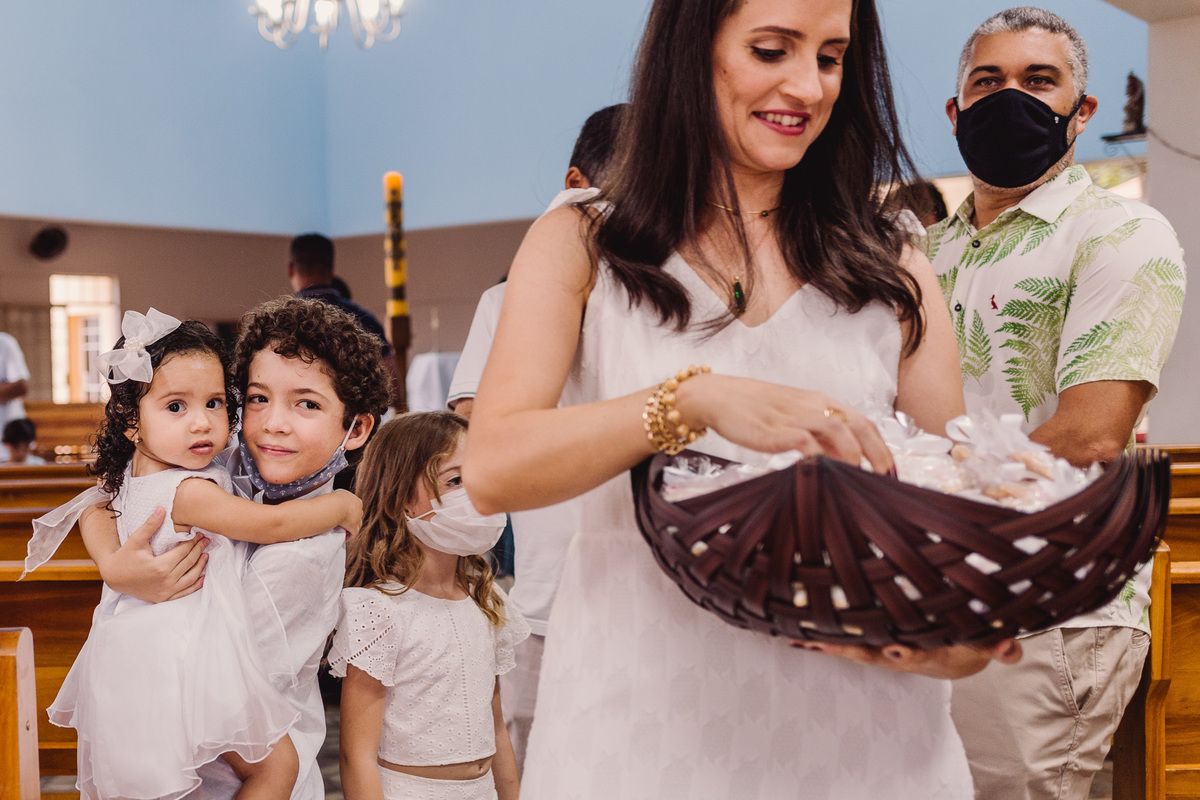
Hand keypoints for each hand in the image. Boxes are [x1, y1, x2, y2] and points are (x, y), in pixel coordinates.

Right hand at [82, 504, 208, 602]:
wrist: (113, 577)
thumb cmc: (124, 557)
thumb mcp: (136, 540)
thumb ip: (151, 525)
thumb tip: (162, 508)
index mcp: (160, 566)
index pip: (183, 551)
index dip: (192, 541)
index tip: (199, 533)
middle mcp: (165, 581)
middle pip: (189, 563)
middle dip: (199, 550)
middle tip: (206, 540)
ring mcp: (166, 591)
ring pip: (191, 578)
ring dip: (201, 566)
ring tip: (206, 555)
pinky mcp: (164, 598)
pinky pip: (185, 593)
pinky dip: (195, 585)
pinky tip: (202, 577)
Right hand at [334, 489, 363, 536]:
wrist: (336, 506)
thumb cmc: (335, 499)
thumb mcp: (339, 492)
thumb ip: (341, 495)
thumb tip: (337, 497)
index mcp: (357, 501)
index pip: (356, 507)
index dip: (351, 511)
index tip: (344, 514)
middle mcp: (359, 510)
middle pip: (358, 515)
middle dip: (353, 519)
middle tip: (345, 522)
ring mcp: (358, 519)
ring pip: (358, 524)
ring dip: (352, 528)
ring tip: (346, 530)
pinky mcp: (354, 527)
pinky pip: (354, 533)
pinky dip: (350, 535)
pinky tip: (346, 537)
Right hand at [677, 374, 894, 473]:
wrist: (716, 397)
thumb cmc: (754, 410)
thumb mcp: (792, 418)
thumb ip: (817, 435)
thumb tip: (843, 459)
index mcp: (819, 401)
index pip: (862, 421)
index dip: (881, 446)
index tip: (890, 470)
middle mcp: (812, 405)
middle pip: (857, 424)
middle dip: (877, 453)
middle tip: (885, 479)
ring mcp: (793, 416)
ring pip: (836, 429)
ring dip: (852, 455)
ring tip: (856, 478)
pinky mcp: (773, 429)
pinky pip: (803, 440)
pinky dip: (817, 455)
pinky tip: (821, 472)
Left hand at [792, 638, 1021, 679]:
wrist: (957, 658)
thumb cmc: (969, 645)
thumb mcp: (988, 646)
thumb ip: (999, 645)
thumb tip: (1011, 648)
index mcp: (928, 654)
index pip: (917, 654)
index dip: (906, 652)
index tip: (895, 648)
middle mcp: (900, 655)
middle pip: (875, 654)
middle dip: (852, 649)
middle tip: (826, 644)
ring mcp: (883, 652)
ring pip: (854, 650)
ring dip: (828, 646)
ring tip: (801, 640)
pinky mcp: (872, 646)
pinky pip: (844, 644)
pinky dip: (821, 641)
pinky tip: (796, 637)